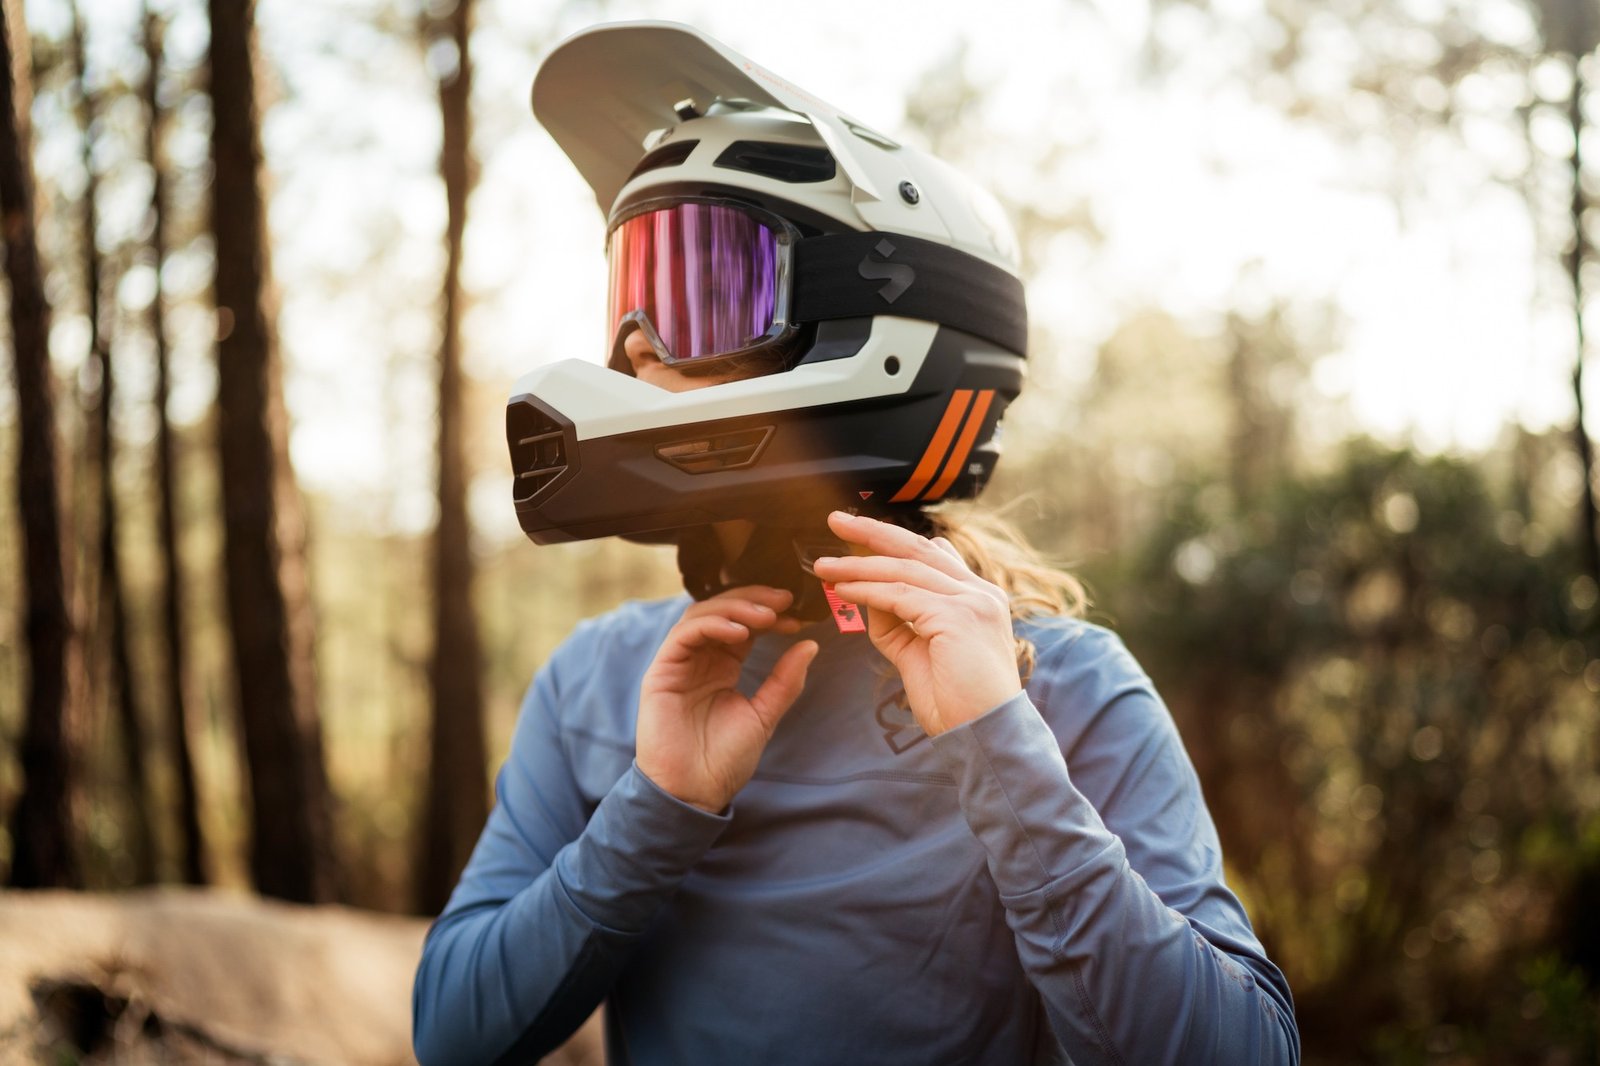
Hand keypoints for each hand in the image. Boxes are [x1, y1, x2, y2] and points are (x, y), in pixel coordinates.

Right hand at [636, 586, 818, 812]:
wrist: (694, 792)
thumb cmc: (724, 760)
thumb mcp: (764, 716)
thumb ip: (785, 681)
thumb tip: (810, 645)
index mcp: (722, 666)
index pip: (744, 625)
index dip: (769, 614)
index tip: (797, 614)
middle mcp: (700, 659)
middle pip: (723, 611)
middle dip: (754, 600)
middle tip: (784, 600)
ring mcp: (679, 663)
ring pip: (702, 615)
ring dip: (735, 609)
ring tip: (766, 616)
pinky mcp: (661, 671)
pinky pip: (684, 635)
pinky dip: (712, 626)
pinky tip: (739, 633)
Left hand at [812, 511, 1019, 735]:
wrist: (986, 737)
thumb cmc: (956, 703)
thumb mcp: (919, 652)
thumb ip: (898, 621)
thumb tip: (868, 595)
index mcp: (977, 598)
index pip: (932, 556)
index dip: (892, 543)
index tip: (857, 537)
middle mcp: (979, 593)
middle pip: (917, 548)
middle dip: (872, 532)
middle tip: (836, 520)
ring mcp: (971, 601)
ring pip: (903, 570)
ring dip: (858, 564)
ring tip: (823, 565)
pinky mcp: (957, 617)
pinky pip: (900, 596)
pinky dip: (866, 590)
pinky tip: (841, 589)